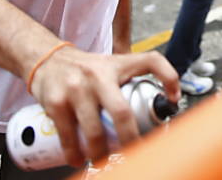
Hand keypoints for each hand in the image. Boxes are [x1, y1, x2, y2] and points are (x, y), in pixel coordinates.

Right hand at [28, 48, 178, 166]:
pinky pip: (67, 135)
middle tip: (134, 153)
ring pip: (94, 131)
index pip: (151, 61)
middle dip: (130, 139)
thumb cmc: (87, 68)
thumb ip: (136, 78)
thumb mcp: (114, 65)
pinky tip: (78, 159)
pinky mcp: (56, 102)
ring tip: (104, 161)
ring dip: (101, 154)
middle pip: (121, 112)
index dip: (169, 78)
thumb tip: (167, 101)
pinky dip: (74, 154)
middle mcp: (98, 75)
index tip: (173, 101)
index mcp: (118, 65)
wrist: (47, 59)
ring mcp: (76, 89)